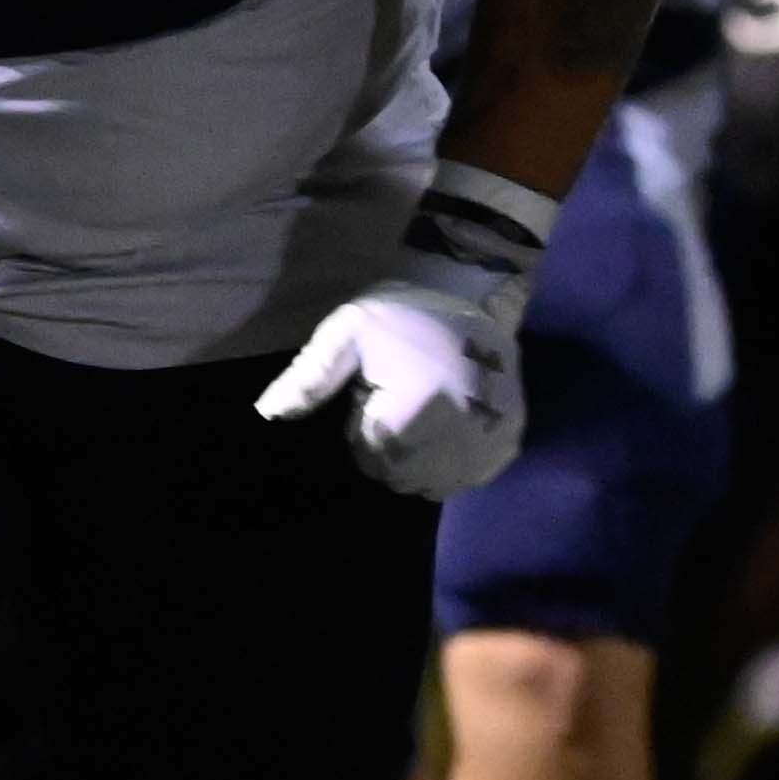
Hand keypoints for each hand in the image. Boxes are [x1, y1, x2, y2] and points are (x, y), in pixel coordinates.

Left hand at [255, 274, 528, 498]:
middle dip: (392, 448)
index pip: (372, 456)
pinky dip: (455, 464)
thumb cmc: (403, 313)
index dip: (366, 426)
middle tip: (402, 403)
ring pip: (436, 484)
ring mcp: (489, 439)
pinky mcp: (509, 440)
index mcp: (415, 408)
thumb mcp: (348, 333)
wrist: (473, 295)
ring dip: (422, 462)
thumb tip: (268, 414)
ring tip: (426, 417)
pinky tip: (452, 430)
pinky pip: (470, 478)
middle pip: (402, 476)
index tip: (375, 393)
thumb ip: (310, 377)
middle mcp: (458, 432)